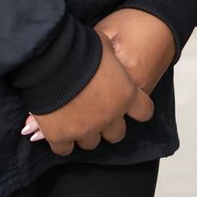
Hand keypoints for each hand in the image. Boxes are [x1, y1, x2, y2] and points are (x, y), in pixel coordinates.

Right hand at [22, 9, 172, 142]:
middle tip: (97, 114)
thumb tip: (107, 55)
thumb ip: (111, 60)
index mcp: (126, 94)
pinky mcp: (61, 137)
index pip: (144, 111)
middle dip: (108, 126)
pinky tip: (56, 130)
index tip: (130, 107)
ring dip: (85, 133)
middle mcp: (110, 117)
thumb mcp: (105, 47)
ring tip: (74, 120)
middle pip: (116, 134)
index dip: (138, 109)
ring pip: (91, 143)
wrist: (52, 63)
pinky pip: (64, 149)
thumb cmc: (82, 49)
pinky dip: (61, 141)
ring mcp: (86, 130)